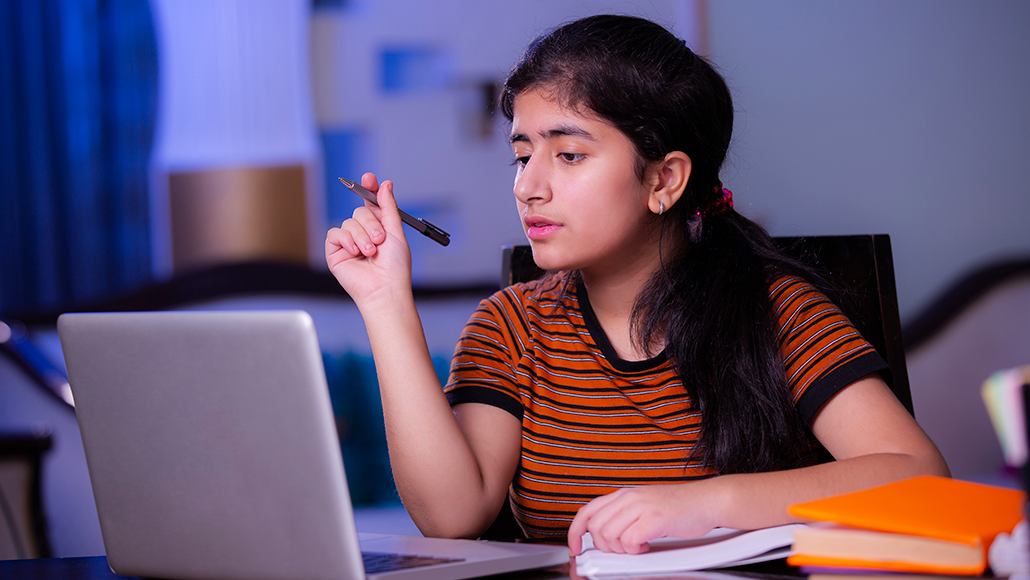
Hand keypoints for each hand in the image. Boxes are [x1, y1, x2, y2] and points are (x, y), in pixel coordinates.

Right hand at [325, 173, 411, 307]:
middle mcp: (363, 232)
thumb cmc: (395, 266)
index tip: (368, 177)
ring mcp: (349, 241)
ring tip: (370, 252)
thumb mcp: (396, 232)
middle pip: (360, 211)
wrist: (384, 288)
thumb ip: (388, 207)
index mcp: (379, 226)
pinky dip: (347, 241)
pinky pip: (335, 233)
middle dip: (372, 224)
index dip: (368, 188)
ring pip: (349, 222)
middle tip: (380, 240)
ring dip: (362, 237)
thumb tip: (385, 185)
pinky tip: (356, 253)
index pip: (371, 201)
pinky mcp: (336, 250)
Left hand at [567, 482, 719, 555]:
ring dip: (621, 549)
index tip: (576, 547)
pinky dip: (635, 550)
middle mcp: (629, 497)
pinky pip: (629, 541)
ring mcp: (641, 506)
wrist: (708, 500)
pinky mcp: (654, 518)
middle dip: (604, 546)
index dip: (575, 531)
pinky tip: (648, 545)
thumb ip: (625, 515)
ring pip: (609, 535)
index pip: (587, 511)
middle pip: (596, 527)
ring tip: (638, 547)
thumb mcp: (645, 505)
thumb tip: (605, 536)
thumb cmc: (681, 507)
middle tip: (622, 550)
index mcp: (624, 494)